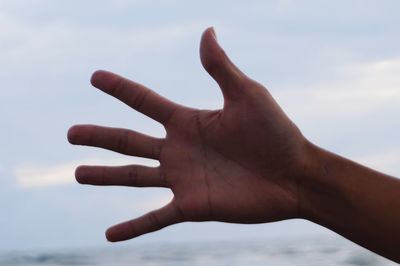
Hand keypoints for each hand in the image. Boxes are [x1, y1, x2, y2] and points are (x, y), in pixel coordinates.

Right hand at [68, 28, 309, 241]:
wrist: (295, 175)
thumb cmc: (276, 133)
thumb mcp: (247, 94)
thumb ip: (220, 67)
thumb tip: (207, 31)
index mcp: (188, 121)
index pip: (144, 101)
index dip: (120, 88)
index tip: (95, 77)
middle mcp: (179, 149)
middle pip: (129, 140)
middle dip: (99, 135)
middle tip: (71, 133)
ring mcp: (183, 178)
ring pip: (134, 177)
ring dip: (105, 176)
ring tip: (78, 172)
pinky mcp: (192, 206)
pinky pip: (155, 217)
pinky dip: (134, 226)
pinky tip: (110, 235)